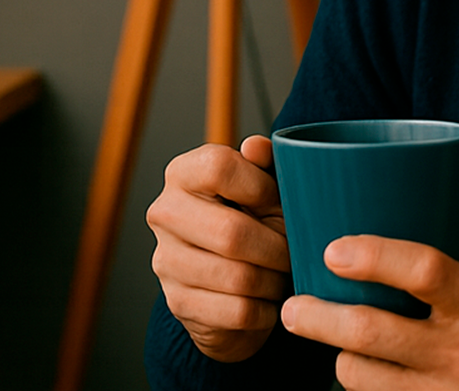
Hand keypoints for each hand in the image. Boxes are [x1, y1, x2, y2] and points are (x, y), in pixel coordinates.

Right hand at [146, 135, 293, 362]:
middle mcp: (164, 213)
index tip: (279, 202)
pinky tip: (268, 300)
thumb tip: (255, 147)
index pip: (218, 167)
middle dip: (277, 248)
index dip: (262, 187)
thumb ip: (265, 164)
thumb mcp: (264, 190)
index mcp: (183, 174)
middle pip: (231, 232)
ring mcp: (166, 261)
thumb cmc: (253, 224)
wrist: (229, 285)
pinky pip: (238, 311)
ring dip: (273, 281)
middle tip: (293, 252)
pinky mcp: (178, 303)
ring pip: (238, 278)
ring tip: (282, 276)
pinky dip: (265, 310)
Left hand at [278, 216, 458, 390]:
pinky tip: (358, 368)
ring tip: (330, 337)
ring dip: (336, 353)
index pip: (425, 270)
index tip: (332, 250)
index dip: (373, 257)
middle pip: (372, 331)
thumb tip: (422, 186)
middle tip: (293, 305)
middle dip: (319, 317)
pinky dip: (356, 383)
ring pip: (360, 373)